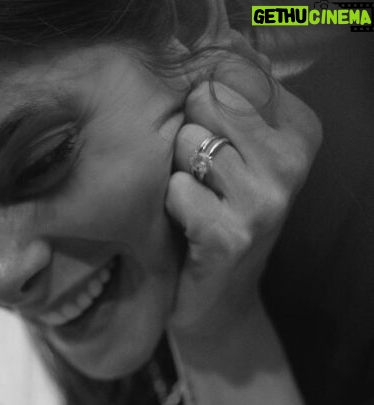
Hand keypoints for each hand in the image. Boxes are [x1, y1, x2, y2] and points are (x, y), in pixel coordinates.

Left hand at [165, 55, 321, 344]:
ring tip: (192, 201)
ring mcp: (266, 199)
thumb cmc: (216, 217)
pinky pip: (177, 190)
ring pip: (190, 142)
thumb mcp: (236, 152)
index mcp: (300, 129)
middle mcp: (292, 160)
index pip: (234, 70)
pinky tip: (185, 228)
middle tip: (196, 176)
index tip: (210, 139)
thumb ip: (230, 94)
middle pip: (207, 99)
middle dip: (185, 133)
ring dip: (175, 171)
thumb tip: (215, 35)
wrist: (216, 303)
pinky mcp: (232, 235)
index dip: (201, 102)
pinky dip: (170, 206)